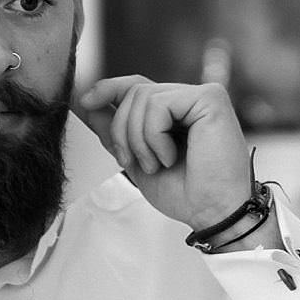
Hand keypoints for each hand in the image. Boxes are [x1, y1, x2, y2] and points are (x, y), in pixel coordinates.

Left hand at [79, 75, 256, 232]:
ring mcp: (203, 96)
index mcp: (177, 113)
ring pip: (142, 96)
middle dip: (122, 130)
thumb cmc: (186, 194)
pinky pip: (159, 104)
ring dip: (138, 138)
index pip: (137, 86)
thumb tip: (87, 102)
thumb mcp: (137, 159)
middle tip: (134, 162)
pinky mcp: (211, 99)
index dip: (109, 89)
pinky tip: (171, 156)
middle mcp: (190, 100)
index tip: (85, 102)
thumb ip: (114, 130)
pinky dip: (154, 136)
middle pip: (134, 91)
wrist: (214, 213)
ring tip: (158, 163)